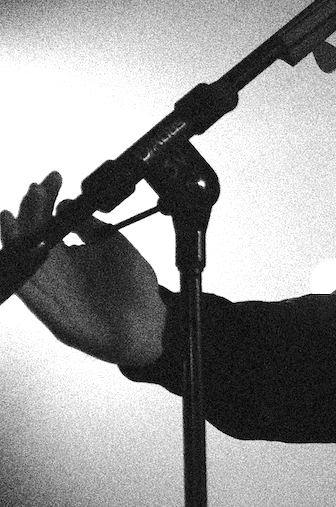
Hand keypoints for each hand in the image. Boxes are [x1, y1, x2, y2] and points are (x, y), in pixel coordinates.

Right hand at [0, 172, 165, 365]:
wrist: (150, 327)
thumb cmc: (135, 291)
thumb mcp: (117, 247)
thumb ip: (93, 227)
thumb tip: (68, 203)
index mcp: (71, 255)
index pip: (49, 221)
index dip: (48, 199)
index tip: (55, 178)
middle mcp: (56, 270)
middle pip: (32, 236)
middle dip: (32, 210)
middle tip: (38, 189)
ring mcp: (51, 290)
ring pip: (23, 259)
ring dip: (16, 234)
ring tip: (14, 213)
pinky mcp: (50, 312)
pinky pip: (26, 289)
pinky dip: (17, 268)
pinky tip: (16, 251)